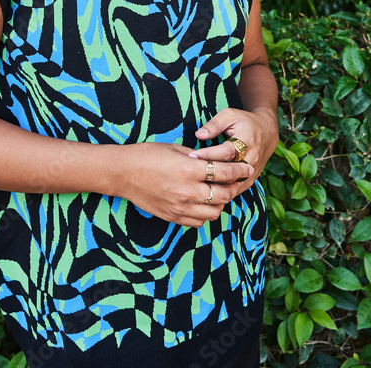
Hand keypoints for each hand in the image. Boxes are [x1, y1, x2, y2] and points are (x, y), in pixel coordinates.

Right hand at [117, 141, 256, 227]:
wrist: (123, 173)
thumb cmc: (147, 155)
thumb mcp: (175, 149)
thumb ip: (197, 157)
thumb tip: (214, 161)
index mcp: (189, 169)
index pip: (224, 172)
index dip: (238, 170)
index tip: (246, 167)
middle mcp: (188, 191)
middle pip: (224, 195)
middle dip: (235, 187)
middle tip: (238, 181)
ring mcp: (181, 207)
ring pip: (214, 212)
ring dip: (221, 202)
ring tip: (220, 193)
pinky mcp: (174, 217)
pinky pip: (199, 222)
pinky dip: (206, 214)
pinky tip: (203, 203)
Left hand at [190, 107, 278, 195]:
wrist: (267, 132)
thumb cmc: (245, 121)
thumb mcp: (229, 115)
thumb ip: (214, 125)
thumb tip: (198, 134)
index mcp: (247, 141)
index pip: (226, 152)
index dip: (209, 154)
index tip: (192, 156)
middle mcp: (252, 158)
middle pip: (230, 171)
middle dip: (210, 172)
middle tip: (191, 172)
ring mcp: (253, 170)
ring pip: (234, 184)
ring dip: (217, 185)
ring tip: (198, 183)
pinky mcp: (252, 178)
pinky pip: (238, 189)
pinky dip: (224, 192)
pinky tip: (210, 191)